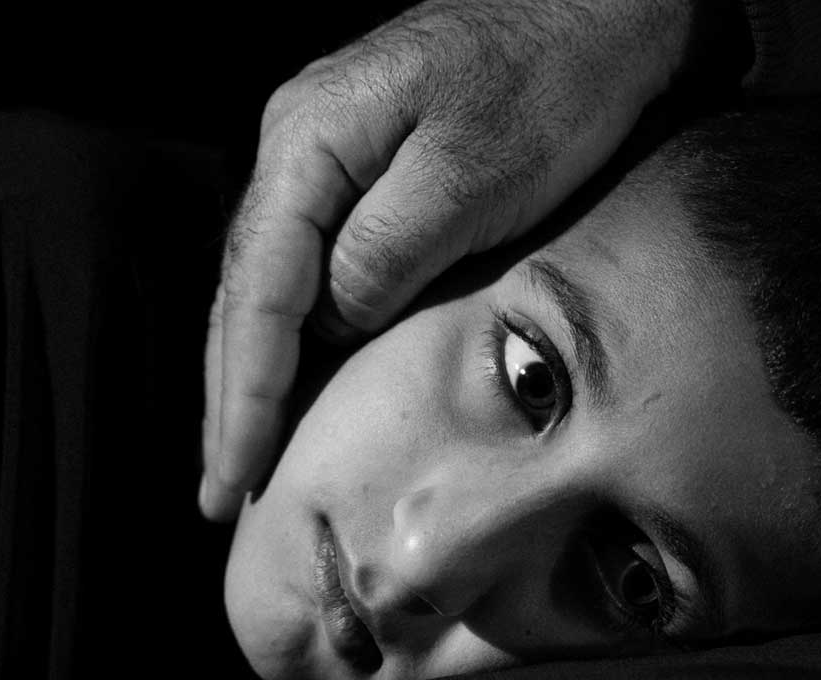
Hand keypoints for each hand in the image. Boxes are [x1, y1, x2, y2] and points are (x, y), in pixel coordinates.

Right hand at [200, 0, 698, 520]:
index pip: (259, 289)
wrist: (602, 12)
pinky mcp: (363, 170)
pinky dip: (295, 335)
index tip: (237, 470)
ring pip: (270, 283)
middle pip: (244, 291)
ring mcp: (325, 154)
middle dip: (232, 397)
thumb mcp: (472, 176)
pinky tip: (293, 381)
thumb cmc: (550, 84)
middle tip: (218, 491)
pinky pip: (308, 266)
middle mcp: (297, 144)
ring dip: (254, 374)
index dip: (247, 390)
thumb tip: (328, 326)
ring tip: (240, 457)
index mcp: (309, 140)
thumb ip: (383, 256)